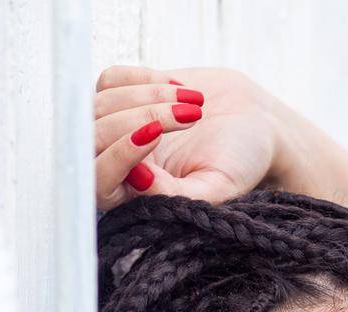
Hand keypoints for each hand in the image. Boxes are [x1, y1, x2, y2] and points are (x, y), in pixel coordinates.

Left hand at [94, 64, 287, 209]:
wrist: (254, 124)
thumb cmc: (239, 164)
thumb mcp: (215, 187)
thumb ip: (176, 195)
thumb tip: (136, 180)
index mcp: (131, 198)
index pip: (96, 180)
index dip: (119, 154)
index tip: (156, 135)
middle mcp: (115, 165)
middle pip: (94, 137)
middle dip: (139, 119)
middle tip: (189, 116)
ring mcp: (115, 128)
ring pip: (101, 104)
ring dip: (148, 96)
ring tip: (193, 103)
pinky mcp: (120, 96)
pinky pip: (110, 79)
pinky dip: (144, 78)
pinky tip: (178, 88)